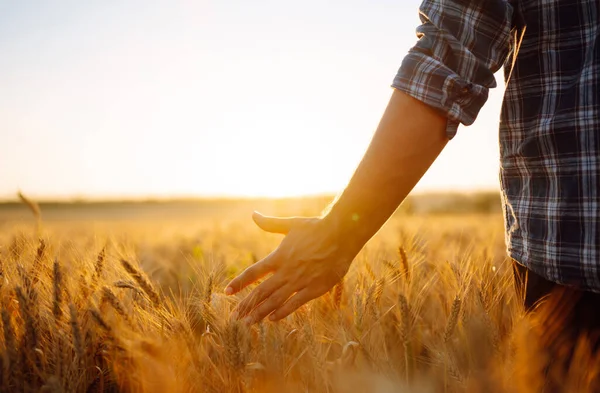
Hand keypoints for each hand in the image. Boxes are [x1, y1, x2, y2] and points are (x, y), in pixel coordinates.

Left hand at [225, 212, 355, 324]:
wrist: (341, 233)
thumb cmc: (317, 227)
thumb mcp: (291, 224)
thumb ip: (270, 224)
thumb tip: (254, 214)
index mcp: (279, 256)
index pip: (253, 272)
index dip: (239, 283)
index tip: (227, 291)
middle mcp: (286, 271)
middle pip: (261, 291)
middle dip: (247, 305)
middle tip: (235, 317)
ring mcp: (299, 281)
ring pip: (275, 300)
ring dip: (260, 313)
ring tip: (248, 323)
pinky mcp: (314, 288)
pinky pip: (295, 304)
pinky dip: (282, 312)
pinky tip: (272, 319)